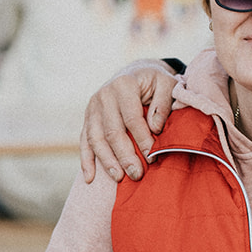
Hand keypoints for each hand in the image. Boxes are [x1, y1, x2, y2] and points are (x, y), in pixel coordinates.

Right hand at [79, 61, 177, 183]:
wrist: (135, 73)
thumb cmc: (155, 82)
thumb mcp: (167, 84)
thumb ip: (163, 104)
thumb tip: (155, 128)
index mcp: (124, 85)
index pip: (132, 118)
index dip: (142, 139)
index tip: (153, 158)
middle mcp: (104, 95)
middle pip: (112, 132)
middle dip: (125, 156)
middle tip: (137, 175)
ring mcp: (93, 107)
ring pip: (96, 139)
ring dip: (106, 161)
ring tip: (119, 177)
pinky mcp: (88, 117)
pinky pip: (84, 141)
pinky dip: (86, 160)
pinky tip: (90, 178)